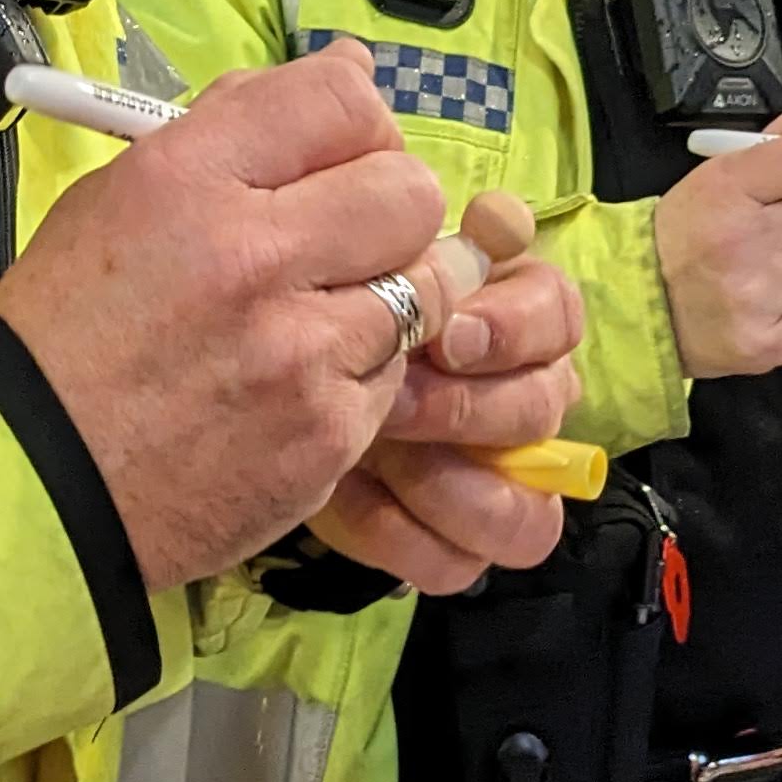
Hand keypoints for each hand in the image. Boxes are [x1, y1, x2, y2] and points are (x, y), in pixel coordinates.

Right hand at [0, 41, 488, 592]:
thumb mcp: (116, 200)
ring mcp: (302, 352)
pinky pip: (394, 376)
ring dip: (385, 294)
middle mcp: (256, 256)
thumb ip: (233, 130)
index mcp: (189, 180)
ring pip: (423, 288)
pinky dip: (360, 375)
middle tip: (348, 236)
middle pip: (409, 191)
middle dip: (390, 207)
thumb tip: (349, 69)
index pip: (342, 100)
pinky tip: (297, 385)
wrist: (38, 486)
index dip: (358, 122)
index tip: (341, 153)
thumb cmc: (67, 335)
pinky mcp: (330, 433)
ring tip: (317, 317)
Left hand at [310, 192, 585, 590]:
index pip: (558, 314)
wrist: (222, 404)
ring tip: (377, 447)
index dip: (515, 325)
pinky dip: (404, 535)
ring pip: (527, 507)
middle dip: (470, 404)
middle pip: (549, 403)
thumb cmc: (287, 318)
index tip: (446, 334)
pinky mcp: (445, 543)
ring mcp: (484, 479)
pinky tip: (346, 500)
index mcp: (503, 319)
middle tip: (398, 397)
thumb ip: (415, 241)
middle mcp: (507, 396)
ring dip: (448, 480)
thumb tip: (497, 220)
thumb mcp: (336, 264)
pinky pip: (460, 560)